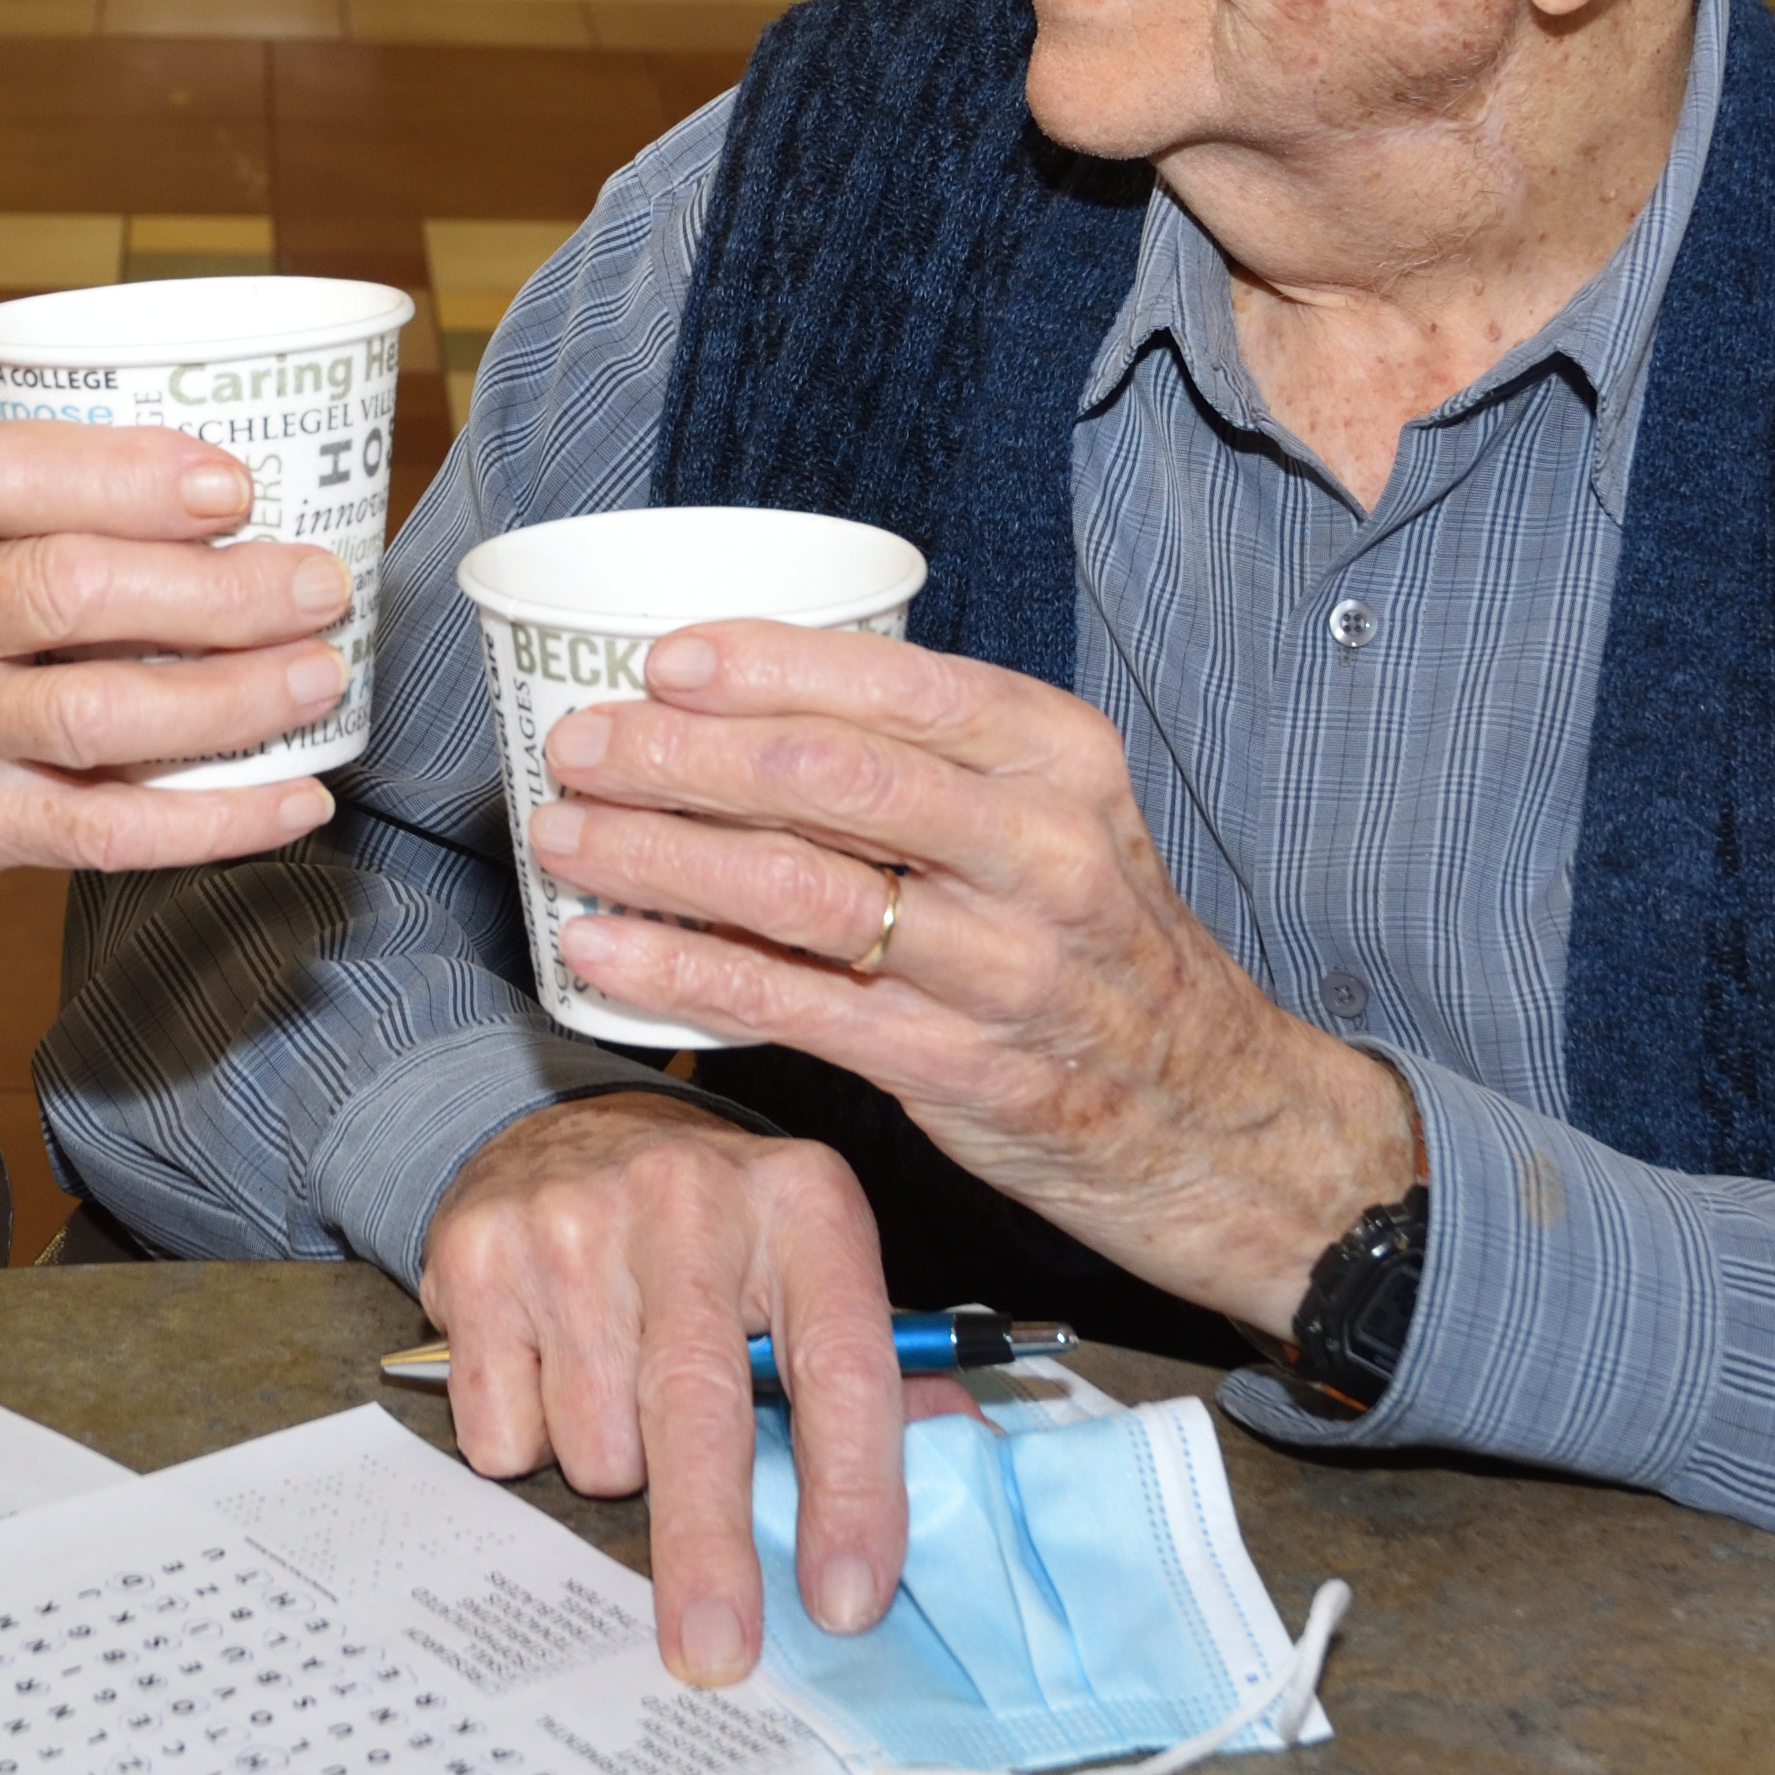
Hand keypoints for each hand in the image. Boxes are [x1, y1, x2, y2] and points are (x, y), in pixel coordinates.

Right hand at [0, 422, 347, 963]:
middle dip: (224, 591)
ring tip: (319, 674)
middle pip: (78, 594)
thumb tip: (206, 487)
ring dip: (235, 698)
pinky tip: (292, 801)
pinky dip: (214, 821)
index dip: (137, 478)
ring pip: (104, 716)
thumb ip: (1, 497)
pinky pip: (106, 831)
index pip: (9, 473)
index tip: (233, 488)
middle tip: (317, 583)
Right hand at [417, 1091, 907, 1688]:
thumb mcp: (812, 1266)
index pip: (843, 1367)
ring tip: (625, 1396)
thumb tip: (963, 1460)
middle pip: (699, 1411)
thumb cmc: (713, 1234)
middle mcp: (688, 1197)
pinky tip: (551, 1370)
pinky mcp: (480, 1253)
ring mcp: (573, 1221)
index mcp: (804, 1205)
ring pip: (597, 1439)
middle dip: (707, 1549)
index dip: (850, 1493)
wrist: (560, 1131)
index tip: (847, 1600)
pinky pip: (505, 1431)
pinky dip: (529, 1441)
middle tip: (714, 1652)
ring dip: (615, 1467)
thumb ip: (879, 1372)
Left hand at [525, 624, 1424, 1337]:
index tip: (659, 662)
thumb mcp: (1059, 815)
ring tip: (561, 835)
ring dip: (656, 856)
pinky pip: (791, 1006)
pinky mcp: (954, 1068)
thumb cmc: (1101, 945)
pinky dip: (681, 972)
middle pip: (825, 780)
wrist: (1214, 1112)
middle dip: (677, 756)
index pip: (894, 685)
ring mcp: (999, 967)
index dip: (763, 667)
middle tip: (578, 745)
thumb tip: (746, 706)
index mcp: (1059, 757)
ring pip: (795, 891)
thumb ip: (934, 761)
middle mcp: (1038, 850)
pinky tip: (604, 949)